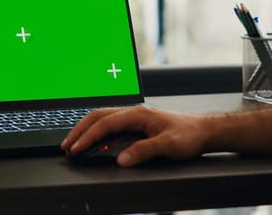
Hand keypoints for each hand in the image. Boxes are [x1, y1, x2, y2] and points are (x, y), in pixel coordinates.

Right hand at [61, 106, 210, 166]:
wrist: (205, 131)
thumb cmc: (190, 135)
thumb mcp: (168, 145)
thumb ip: (144, 151)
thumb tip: (121, 159)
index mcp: (138, 114)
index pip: (106, 123)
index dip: (88, 137)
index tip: (76, 149)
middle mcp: (135, 113)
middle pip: (99, 116)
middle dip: (80, 130)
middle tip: (66, 146)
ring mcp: (135, 117)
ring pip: (103, 119)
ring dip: (87, 130)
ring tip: (74, 143)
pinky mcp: (138, 124)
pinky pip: (111, 125)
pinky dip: (97, 132)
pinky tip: (94, 140)